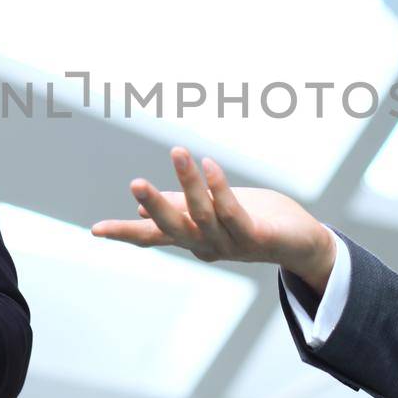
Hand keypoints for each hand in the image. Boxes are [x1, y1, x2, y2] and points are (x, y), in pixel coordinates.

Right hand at [91, 147, 336, 292]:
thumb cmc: (256, 221)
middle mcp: (207, 245)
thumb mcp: (212, 211)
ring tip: (179, 152)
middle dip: (156, 205)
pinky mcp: (256, 237)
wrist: (302, 243)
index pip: (154, 236)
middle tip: (135, 184)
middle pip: (174, 228)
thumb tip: (142, 211)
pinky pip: (233, 212)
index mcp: (193, 238)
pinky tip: (210, 166)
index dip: (125, 233)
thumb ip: (181, 209)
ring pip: (204, 214)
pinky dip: (220, 188)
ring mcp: (231, 244)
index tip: (95, 231)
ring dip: (190, 183)